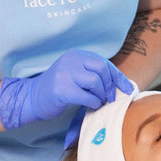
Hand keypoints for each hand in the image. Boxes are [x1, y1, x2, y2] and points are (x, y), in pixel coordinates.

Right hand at [0, 49, 133, 129]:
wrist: (32, 98)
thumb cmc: (59, 88)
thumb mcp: (75, 74)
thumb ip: (93, 74)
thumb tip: (120, 84)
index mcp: (77, 55)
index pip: (104, 62)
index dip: (118, 76)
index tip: (128, 89)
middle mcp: (71, 60)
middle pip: (102, 69)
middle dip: (110, 85)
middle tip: (110, 98)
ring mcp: (64, 74)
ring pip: (96, 81)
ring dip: (101, 95)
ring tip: (98, 102)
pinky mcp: (61, 89)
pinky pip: (86, 96)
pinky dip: (93, 102)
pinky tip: (91, 105)